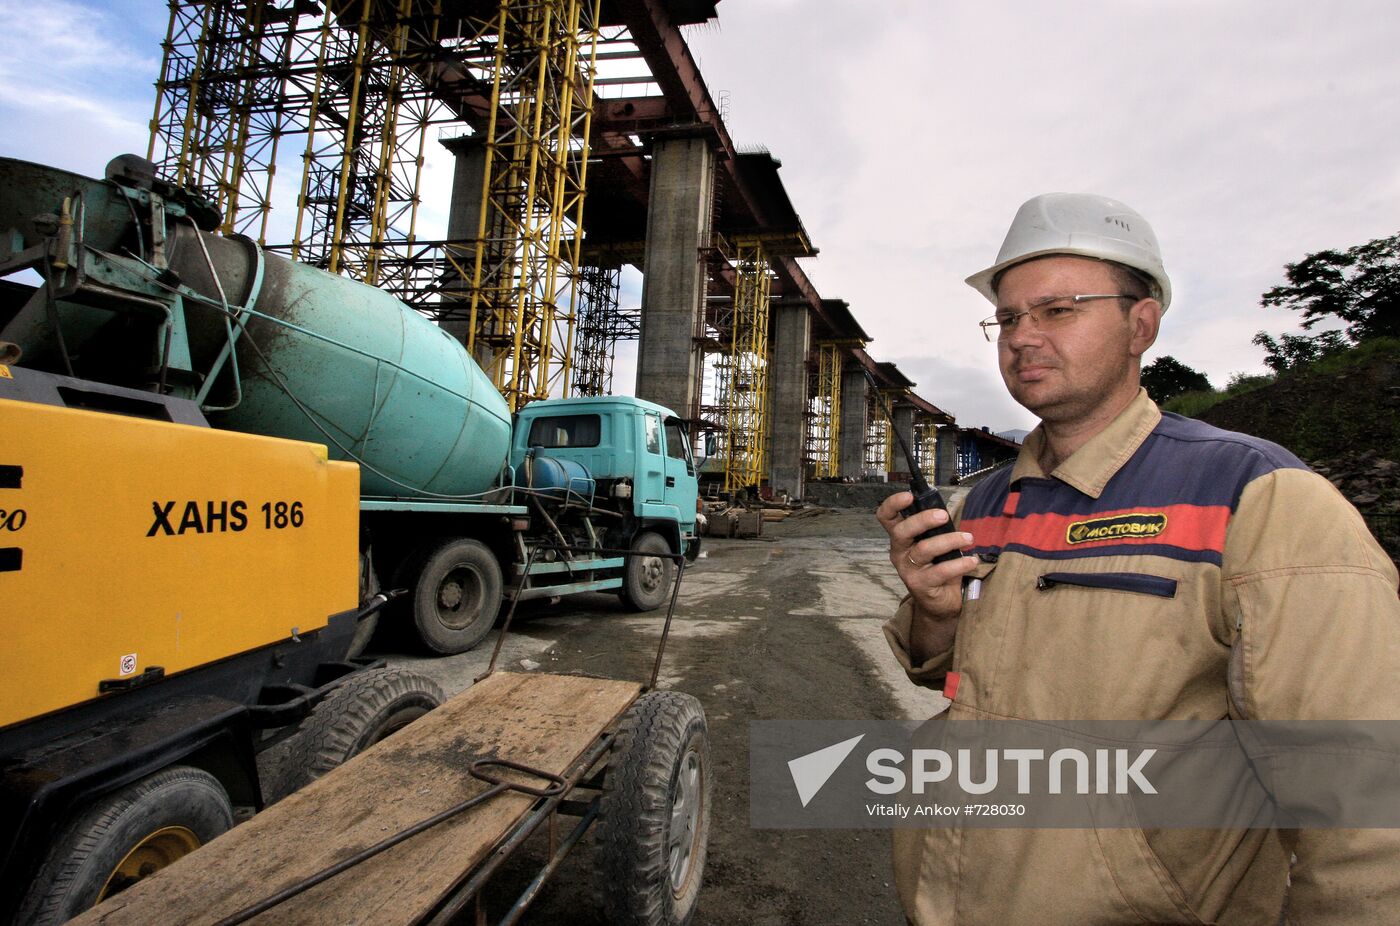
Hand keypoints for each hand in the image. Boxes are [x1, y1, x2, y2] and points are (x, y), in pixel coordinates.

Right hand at [876, 492, 978, 660]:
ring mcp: (908, 570)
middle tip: (943, 515)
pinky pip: (940, 571)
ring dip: (949, 541)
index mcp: (901, 538)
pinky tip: (972, 560)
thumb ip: (936, 528)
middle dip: (922, 520)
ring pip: (924, 550)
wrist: (939, 602)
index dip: (893, 504)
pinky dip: (959, 564)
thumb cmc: (937, 565)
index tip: (909, 496)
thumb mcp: (934, 543)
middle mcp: (899, 552)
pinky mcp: (921, 585)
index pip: (886, 517)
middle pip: (902, 531)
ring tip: (968, 538)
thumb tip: (945, 510)